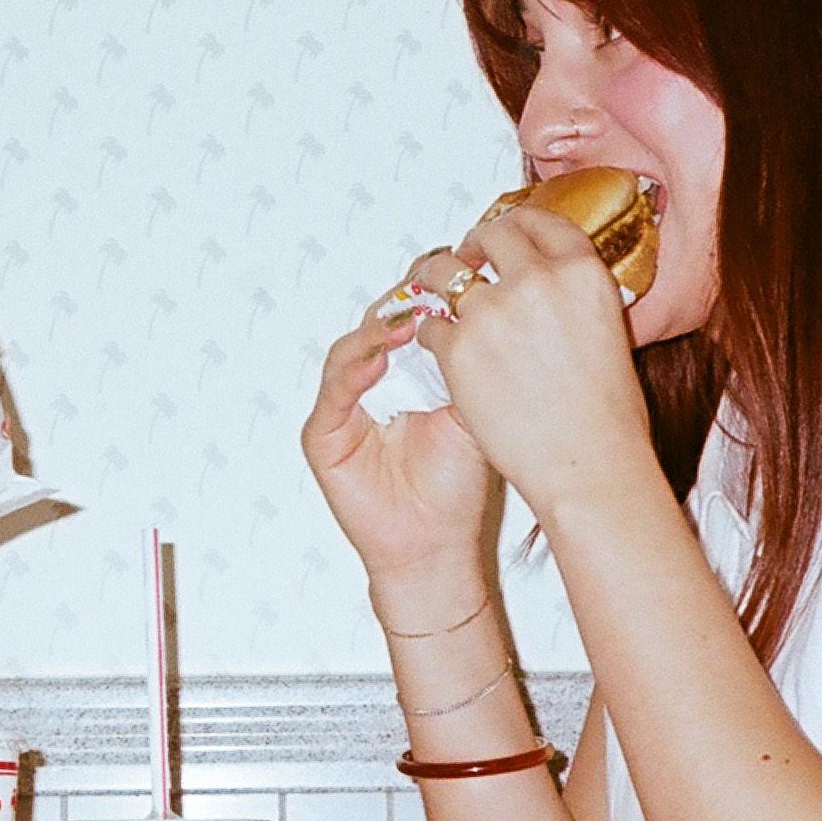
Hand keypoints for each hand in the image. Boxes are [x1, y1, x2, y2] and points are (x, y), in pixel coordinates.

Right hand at [301, 269, 496, 587]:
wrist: (437, 547)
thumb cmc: (457, 487)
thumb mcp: (476, 413)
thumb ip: (478, 367)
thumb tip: (499, 310)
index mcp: (406, 374)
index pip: (410, 319)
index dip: (432, 294)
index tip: (460, 273)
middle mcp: (370, 383)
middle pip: (378, 325)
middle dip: (405, 302)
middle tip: (433, 284)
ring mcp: (342, 407)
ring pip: (352, 349)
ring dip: (380, 330)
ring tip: (409, 319)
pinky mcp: (323, 436)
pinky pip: (334, 392)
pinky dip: (355, 370)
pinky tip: (379, 359)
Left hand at [418, 201, 654, 530]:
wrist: (588, 464)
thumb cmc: (607, 417)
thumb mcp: (608, 333)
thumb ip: (575, 298)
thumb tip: (552, 288)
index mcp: (582, 272)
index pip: (542, 221)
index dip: (518, 224)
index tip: (505, 234)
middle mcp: (537, 280)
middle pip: (491, 234)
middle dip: (475, 244)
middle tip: (468, 260)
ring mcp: (492, 312)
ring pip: (444, 271)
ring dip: (438, 279)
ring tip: (439, 295)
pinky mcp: (458, 347)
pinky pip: (431, 325)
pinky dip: (434, 336)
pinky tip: (446, 353)